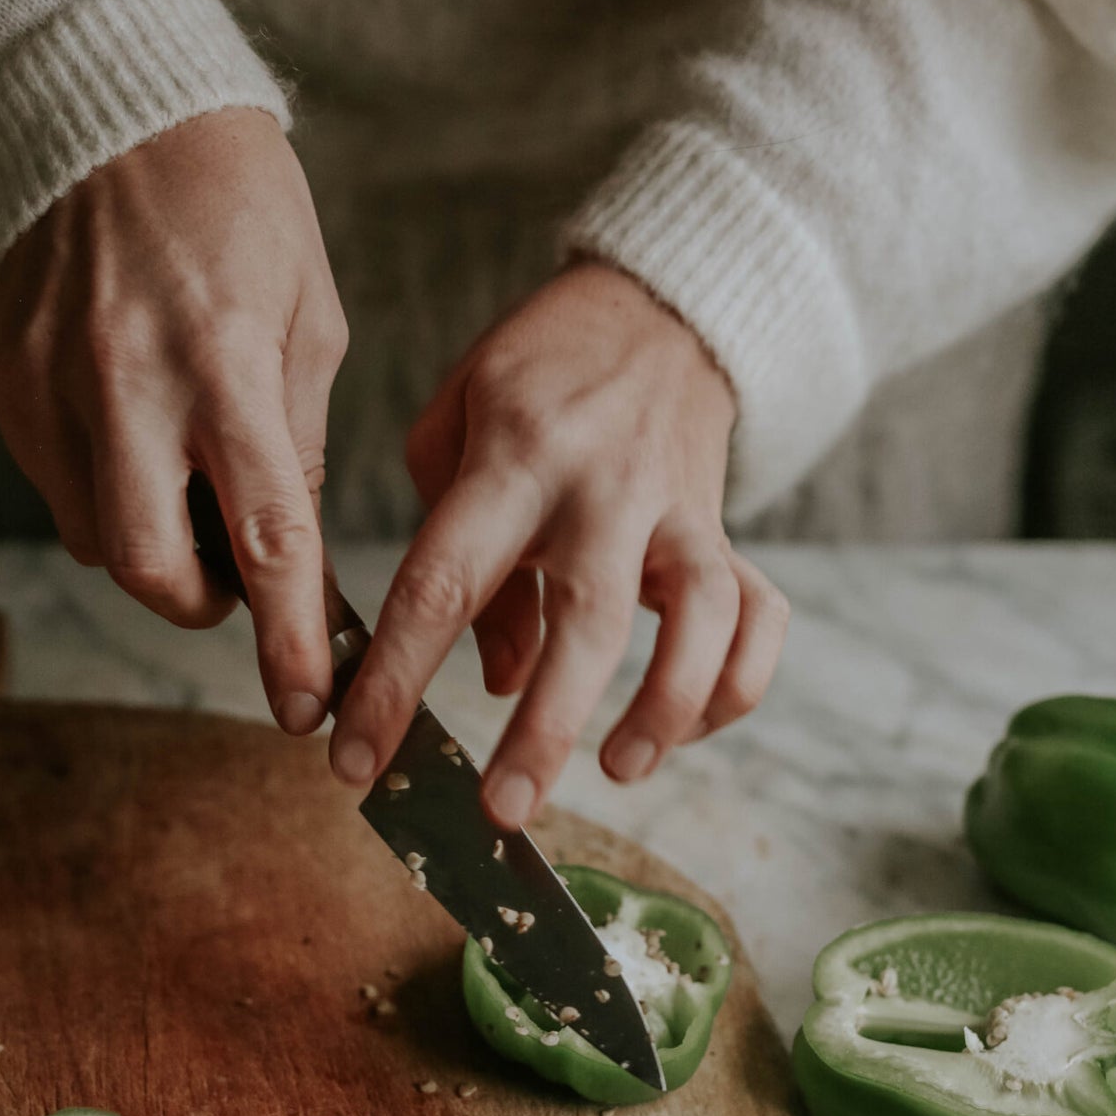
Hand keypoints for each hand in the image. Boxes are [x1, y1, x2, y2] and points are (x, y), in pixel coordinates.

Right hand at [0, 107, 347, 733]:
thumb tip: (287, 552)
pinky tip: (136, 435)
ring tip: (188, 478)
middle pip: (153, 569)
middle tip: (238, 590)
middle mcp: (128, 380)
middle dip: (202, 608)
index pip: (265, 542)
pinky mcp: (6, 374)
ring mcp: (53, 380)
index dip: (289, 640)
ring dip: (154, 544)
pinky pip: (56, 483)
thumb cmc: (239, 209)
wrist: (117, 109)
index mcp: (227, 364)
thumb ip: (296, 442)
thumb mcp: (311, 319)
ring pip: (98, 537)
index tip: (308, 703)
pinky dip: (105, 489)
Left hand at [329, 260, 788, 825]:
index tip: (355, 760)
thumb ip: (455, 553)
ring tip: (617, 774)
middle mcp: (605, 488)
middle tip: (504, 810)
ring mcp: (680, 511)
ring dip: (664, 710)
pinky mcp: (728, 531)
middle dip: (544, 728)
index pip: (443, 583)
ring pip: (697, 623)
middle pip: (586, 621)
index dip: (396, 681)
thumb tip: (491, 679)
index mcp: (513, 458)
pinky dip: (735, 683)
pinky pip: (759, 618)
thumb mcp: (457, 433)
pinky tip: (691, 729)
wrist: (659, 305)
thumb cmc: (534, 379)